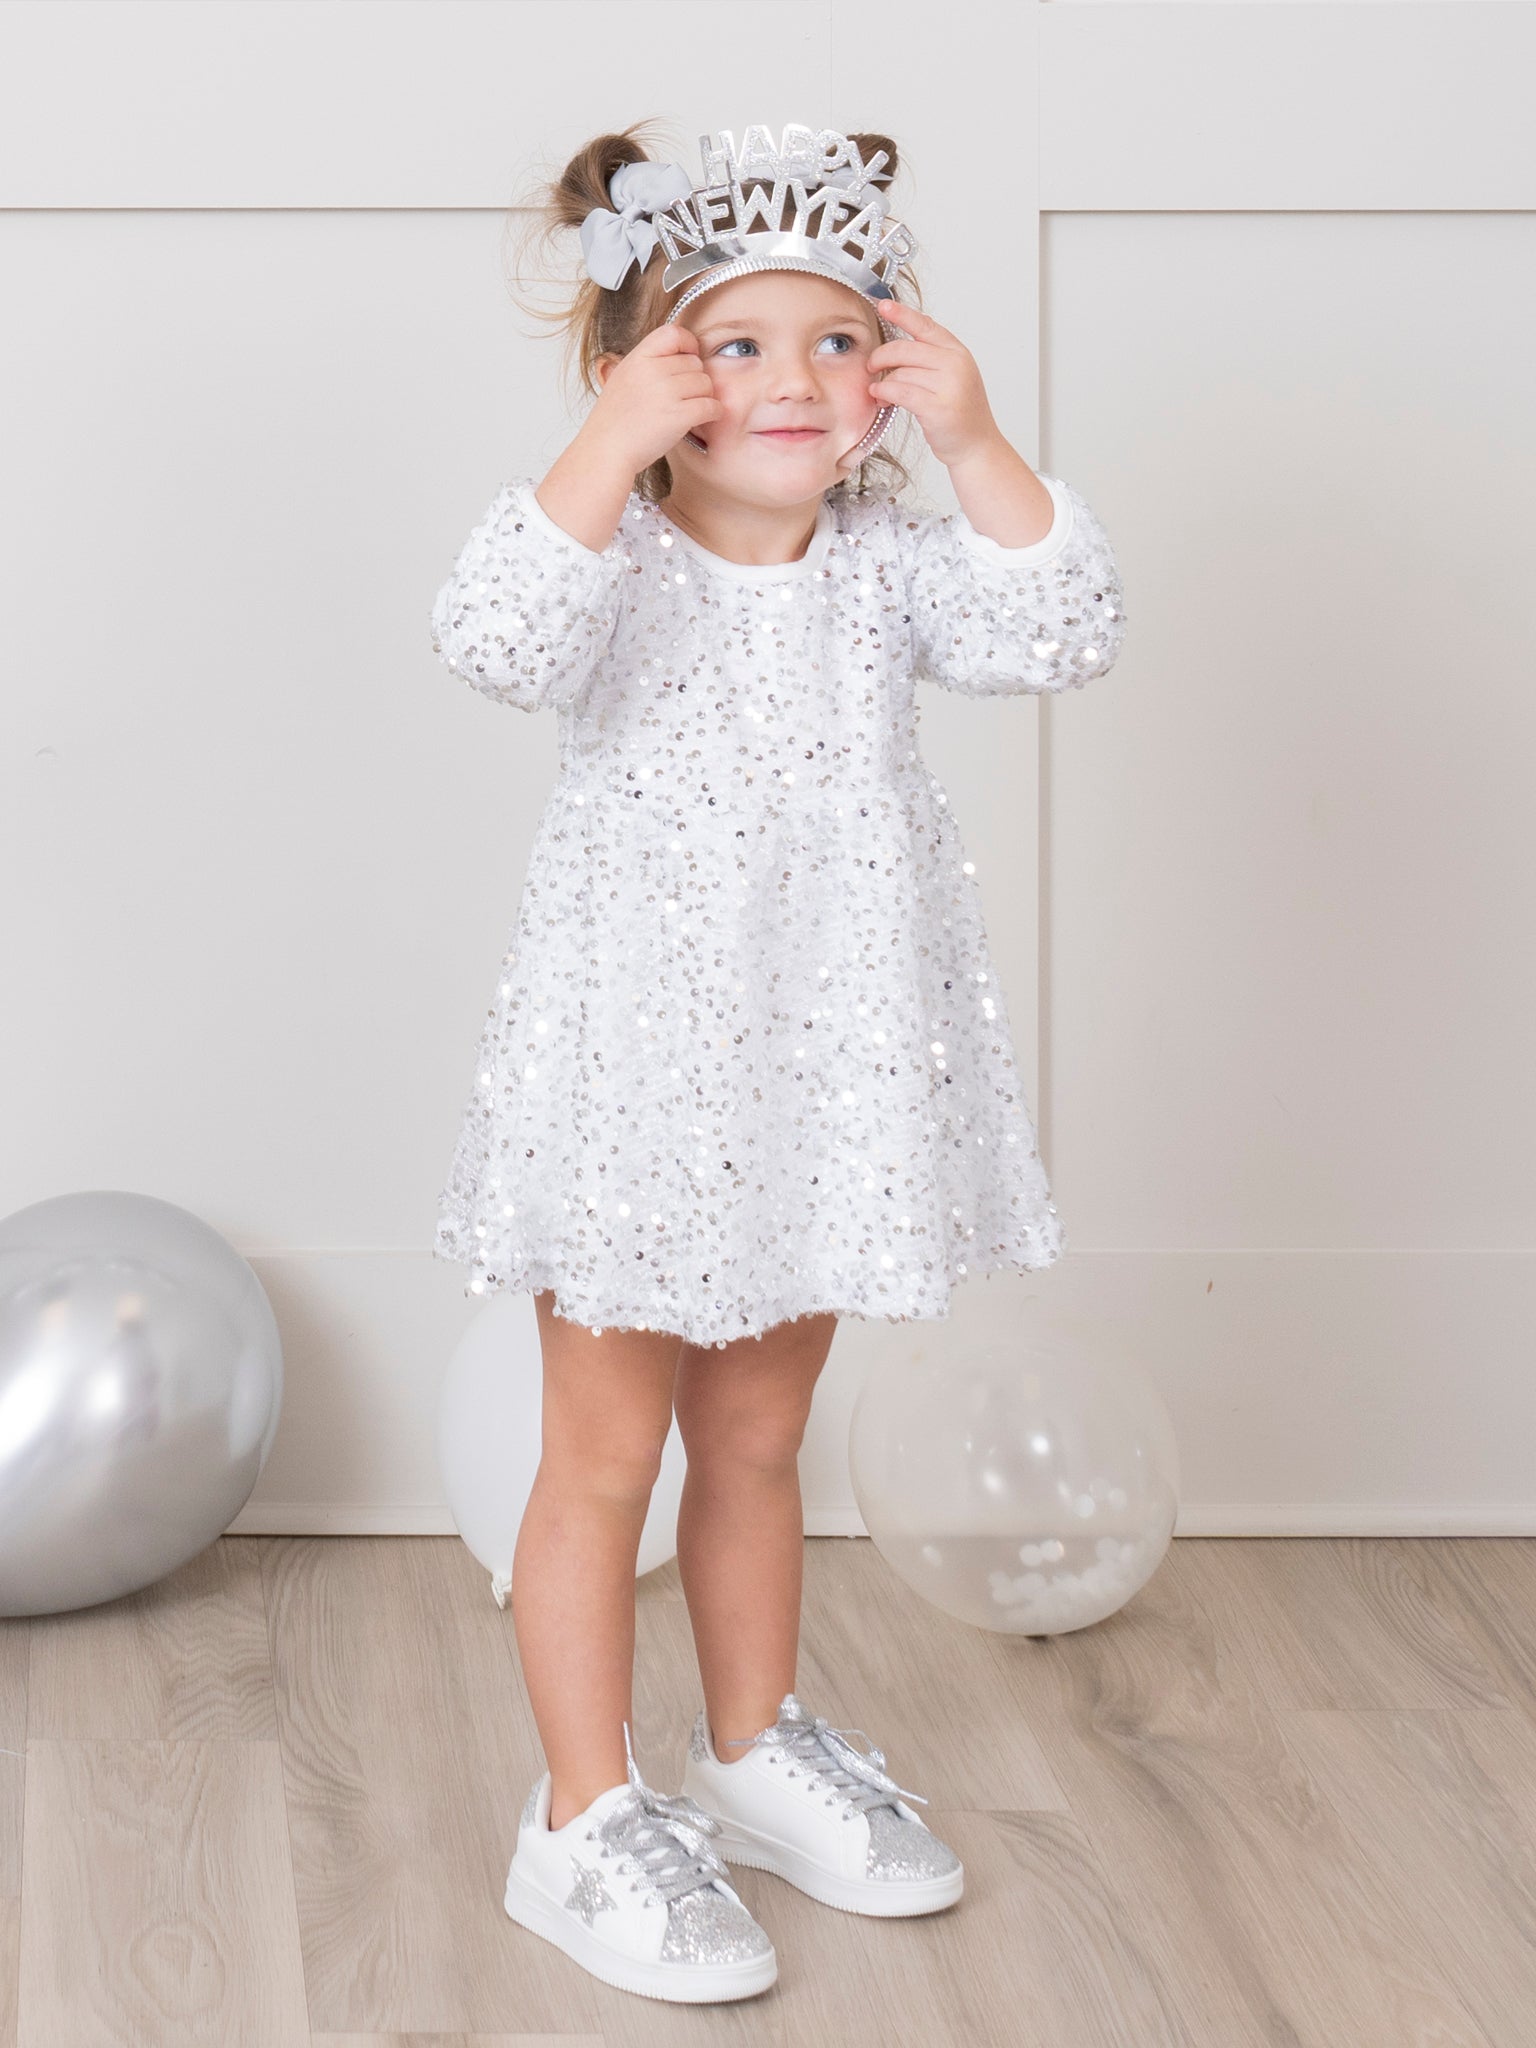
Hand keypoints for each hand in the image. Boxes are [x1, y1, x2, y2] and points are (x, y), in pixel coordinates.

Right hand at [583, 323, 723, 474]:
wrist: (606, 451)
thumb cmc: (614, 422)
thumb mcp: (622, 378)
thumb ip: (646, 364)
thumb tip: (677, 356)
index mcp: (638, 358)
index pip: (674, 333)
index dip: (688, 343)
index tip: (690, 356)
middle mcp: (653, 371)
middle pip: (695, 363)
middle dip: (696, 379)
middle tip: (687, 396)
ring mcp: (666, 393)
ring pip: (706, 384)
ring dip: (705, 397)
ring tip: (693, 409)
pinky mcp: (679, 416)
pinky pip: (711, 406)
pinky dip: (714, 412)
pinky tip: (708, 417)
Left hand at [866, 300, 1002, 467]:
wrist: (976, 446)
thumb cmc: (960, 413)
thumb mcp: (953, 376)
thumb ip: (932, 356)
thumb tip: (900, 341)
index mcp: (957, 352)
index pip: (925, 326)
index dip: (902, 314)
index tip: (883, 305)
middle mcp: (955, 364)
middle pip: (904, 349)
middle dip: (881, 357)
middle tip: (871, 366)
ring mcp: (948, 385)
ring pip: (900, 372)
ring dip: (883, 382)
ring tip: (880, 393)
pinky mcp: (937, 407)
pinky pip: (900, 391)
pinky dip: (885, 393)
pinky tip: (880, 397)